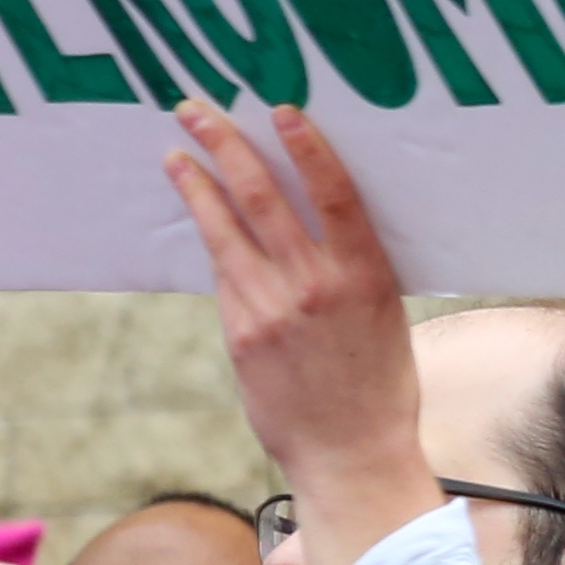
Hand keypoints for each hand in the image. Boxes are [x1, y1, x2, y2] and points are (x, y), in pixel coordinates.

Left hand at [163, 107, 434, 564]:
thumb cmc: (380, 389)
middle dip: (227, 147)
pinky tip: (200, 218)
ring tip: (178, 153)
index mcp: (367, 278)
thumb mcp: (386, 320)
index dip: (308, 149)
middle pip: (264, 199)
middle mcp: (317, 286)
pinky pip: (224, 275)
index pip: (335, 196)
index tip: (282, 110)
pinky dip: (212, 240)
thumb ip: (350, 274)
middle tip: (197, 110)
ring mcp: (272, 309)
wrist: (351, 455)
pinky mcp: (240, 333)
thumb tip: (311, 233)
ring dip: (199, 185)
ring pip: (227, 230)